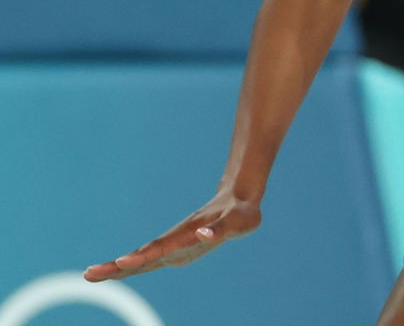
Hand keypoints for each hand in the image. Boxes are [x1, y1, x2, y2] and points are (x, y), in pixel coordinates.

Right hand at [84, 191, 260, 281]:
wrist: (237, 200)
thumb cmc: (241, 212)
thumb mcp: (239, 221)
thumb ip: (221, 228)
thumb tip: (203, 234)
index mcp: (189, 234)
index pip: (163, 248)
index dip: (144, 256)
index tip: (123, 262)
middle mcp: (176, 240)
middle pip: (143, 255)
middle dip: (117, 267)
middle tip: (90, 275)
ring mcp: (173, 245)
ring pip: (142, 258)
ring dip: (117, 267)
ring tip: (90, 276)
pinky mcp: (175, 249)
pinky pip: (149, 260)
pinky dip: (130, 267)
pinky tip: (114, 271)